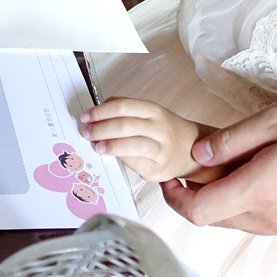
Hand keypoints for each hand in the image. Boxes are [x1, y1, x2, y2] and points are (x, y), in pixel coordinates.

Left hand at [80, 97, 204, 182]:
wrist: (190, 151)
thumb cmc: (163, 131)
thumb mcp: (148, 113)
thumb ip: (125, 111)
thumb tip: (96, 115)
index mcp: (153, 110)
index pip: (123, 106)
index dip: (100, 111)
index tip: (86, 116)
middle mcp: (159, 128)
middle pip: (124, 125)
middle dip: (100, 129)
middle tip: (86, 132)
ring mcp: (161, 150)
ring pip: (131, 145)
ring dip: (109, 145)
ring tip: (97, 146)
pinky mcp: (157, 169)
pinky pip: (134, 163)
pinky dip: (119, 158)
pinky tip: (110, 156)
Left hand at [159, 94, 276, 235]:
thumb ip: (232, 139)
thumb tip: (198, 155)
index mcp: (259, 191)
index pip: (199, 212)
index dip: (175, 198)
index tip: (169, 177)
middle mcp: (272, 218)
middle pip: (217, 219)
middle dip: (199, 195)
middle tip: (197, 164)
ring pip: (242, 221)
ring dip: (227, 199)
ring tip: (232, 163)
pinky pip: (267, 220)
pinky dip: (252, 202)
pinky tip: (264, 172)